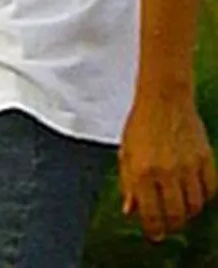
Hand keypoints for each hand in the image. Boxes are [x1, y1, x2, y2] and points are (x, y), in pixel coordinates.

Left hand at [119, 86, 216, 239]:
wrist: (164, 98)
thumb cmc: (141, 124)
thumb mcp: (126, 152)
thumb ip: (128, 183)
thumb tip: (130, 211)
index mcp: (142, 170)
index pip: (150, 213)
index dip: (153, 229)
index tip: (154, 236)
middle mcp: (166, 171)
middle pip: (176, 214)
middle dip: (172, 226)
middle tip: (168, 228)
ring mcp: (189, 166)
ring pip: (195, 206)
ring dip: (188, 214)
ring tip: (180, 213)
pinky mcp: (205, 160)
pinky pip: (209, 190)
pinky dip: (203, 198)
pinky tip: (194, 197)